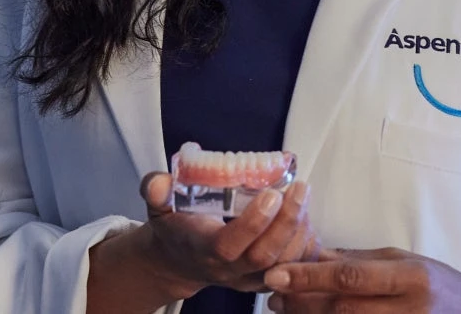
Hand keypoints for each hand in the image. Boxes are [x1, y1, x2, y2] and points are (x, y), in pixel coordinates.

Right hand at [138, 170, 320, 297]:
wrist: (181, 261)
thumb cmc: (175, 229)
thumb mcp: (157, 207)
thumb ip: (155, 191)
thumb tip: (159, 182)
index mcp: (203, 250)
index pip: (229, 245)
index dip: (252, 223)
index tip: (270, 193)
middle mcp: (229, 269)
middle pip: (264, 256)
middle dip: (286, 222)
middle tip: (298, 189)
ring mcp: (249, 278)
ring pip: (284, 263)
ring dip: (299, 230)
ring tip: (302, 197)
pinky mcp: (265, 278)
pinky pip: (293, 267)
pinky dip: (305, 243)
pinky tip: (305, 216)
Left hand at [262, 247, 460, 313]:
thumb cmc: (440, 284)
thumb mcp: (404, 261)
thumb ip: (360, 261)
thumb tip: (313, 255)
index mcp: (411, 277)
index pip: (351, 277)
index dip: (310, 277)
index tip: (277, 273)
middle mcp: (411, 309)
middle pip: (342, 309)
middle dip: (302, 302)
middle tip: (273, 295)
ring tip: (285, 309)